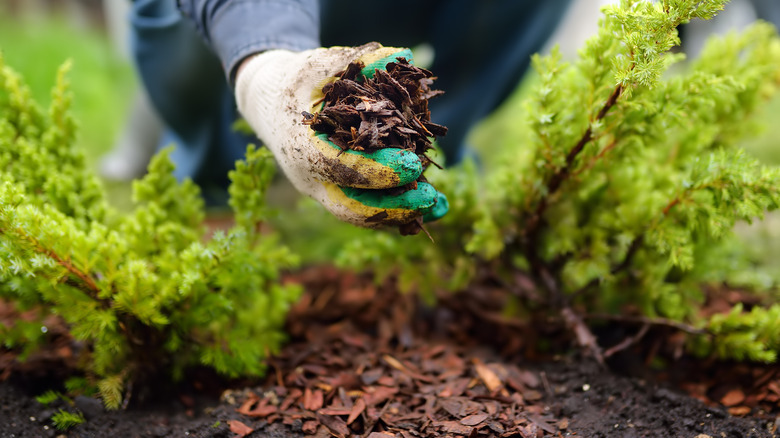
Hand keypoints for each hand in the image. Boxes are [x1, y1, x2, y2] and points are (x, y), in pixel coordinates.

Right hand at [235, 43, 447, 229]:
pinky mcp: (335, 193)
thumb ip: (357, 60)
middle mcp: (309, 178)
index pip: (341, 168)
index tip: (414, 165)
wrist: (268, 102)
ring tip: (439, 206)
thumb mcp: (320, 64)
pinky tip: (432, 206)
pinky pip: (367, 209)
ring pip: (361, 214)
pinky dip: (398, 210)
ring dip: (401, 214)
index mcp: (301, 147)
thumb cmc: (296, 80)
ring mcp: (321, 190)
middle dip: (393, 207)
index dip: (379, 170)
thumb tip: (400, 57)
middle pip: (351, 207)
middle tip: (431, 198)